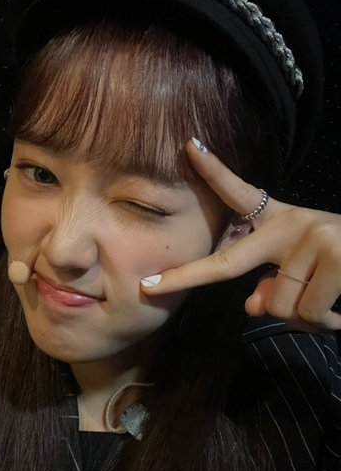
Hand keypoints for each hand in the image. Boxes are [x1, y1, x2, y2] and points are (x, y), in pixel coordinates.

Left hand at [140, 139, 340, 331]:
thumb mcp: (305, 271)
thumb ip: (273, 286)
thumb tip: (252, 306)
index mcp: (280, 220)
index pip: (241, 192)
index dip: (214, 171)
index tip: (189, 146)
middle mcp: (292, 223)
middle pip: (229, 263)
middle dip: (185, 276)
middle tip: (149, 288)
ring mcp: (314, 237)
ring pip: (278, 303)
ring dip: (301, 319)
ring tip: (327, 311)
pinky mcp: (337, 256)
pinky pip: (309, 312)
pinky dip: (324, 325)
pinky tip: (340, 317)